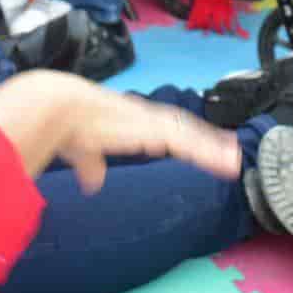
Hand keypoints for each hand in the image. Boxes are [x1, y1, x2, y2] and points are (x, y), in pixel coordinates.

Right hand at [0, 72, 242, 192]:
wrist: (60, 108)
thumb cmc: (67, 125)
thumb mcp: (82, 150)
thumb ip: (91, 165)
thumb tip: (92, 183)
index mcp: (130, 120)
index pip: (165, 128)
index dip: (186, 137)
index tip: (204, 148)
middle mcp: (145, 118)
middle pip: (183, 129)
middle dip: (207, 141)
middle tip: (230, 154)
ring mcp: (151, 123)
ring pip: (189, 137)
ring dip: (211, 150)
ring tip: (233, 162)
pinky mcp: (152, 131)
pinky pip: (185, 144)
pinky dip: (205, 152)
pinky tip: (220, 162)